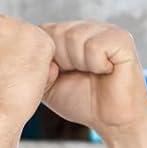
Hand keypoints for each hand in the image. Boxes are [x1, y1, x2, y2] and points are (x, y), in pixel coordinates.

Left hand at [39, 21, 146, 138]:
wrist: (112, 120)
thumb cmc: (81, 102)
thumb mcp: (48, 84)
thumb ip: (34, 66)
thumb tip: (24, 49)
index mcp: (70, 35)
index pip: (43, 32)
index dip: (45, 58)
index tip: (59, 76)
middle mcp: (88, 27)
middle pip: (57, 32)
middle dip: (60, 61)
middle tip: (77, 75)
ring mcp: (106, 30)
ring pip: (74, 36)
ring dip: (77, 64)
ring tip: (91, 73)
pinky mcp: (122, 39)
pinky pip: (94, 46)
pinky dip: (95, 64)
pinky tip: (105, 71)